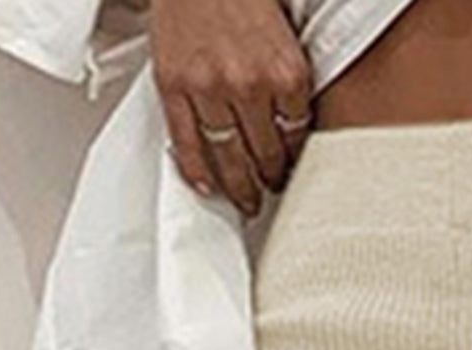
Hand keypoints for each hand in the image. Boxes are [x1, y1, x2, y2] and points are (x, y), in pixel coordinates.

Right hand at [149, 0, 314, 217]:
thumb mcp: (287, 27)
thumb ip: (290, 72)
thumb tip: (295, 116)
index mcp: (285, 70)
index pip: (296, 135)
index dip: (295, 159)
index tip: (292, 170)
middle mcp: (249, 84)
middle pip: (265, 154)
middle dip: (269, 180)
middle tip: (269, 193)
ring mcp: (209, 89)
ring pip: (228, 157)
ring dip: (237, 186)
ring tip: (244, 201)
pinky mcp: (174, 86)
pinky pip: (187, 143)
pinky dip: (196, 170)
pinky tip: (206, 186)